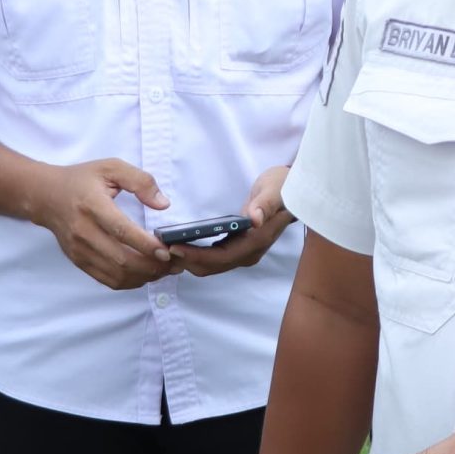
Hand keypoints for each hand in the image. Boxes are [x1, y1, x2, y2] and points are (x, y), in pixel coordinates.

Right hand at [29, 159, 172, 289]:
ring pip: (116, 274)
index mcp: (92, 205)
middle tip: (173, 263)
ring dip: (144, 276)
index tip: (166, 250)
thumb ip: (140, 181)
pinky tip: (144, 273)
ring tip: (163, 269)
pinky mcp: (79, 261)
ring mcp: (80, 250)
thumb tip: (163, 204)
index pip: (121, 230)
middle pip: (121, 259)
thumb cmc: (80, 180)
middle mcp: (84, 231)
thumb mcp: (111, 167)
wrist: (45, 196)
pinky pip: (108, 280)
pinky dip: (130, 282)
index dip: (146, 245)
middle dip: (152, 265)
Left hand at [169, 165, 293, 278]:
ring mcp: (244, 252)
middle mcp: (250, 252)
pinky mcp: (238, 248)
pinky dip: (195, 255)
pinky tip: (179, 246)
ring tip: (165, 249)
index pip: (222, 257)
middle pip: (213, 266)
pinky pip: (213, 258)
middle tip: (161, 250)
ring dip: (188, 261)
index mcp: (258, 241)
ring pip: (211, 265)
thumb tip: (254, 219)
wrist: (293, 191)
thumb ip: (265, 204)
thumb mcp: (275, 190)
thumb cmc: (283, 187)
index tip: (175, 248)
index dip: (197, 256)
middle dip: (186, 261)